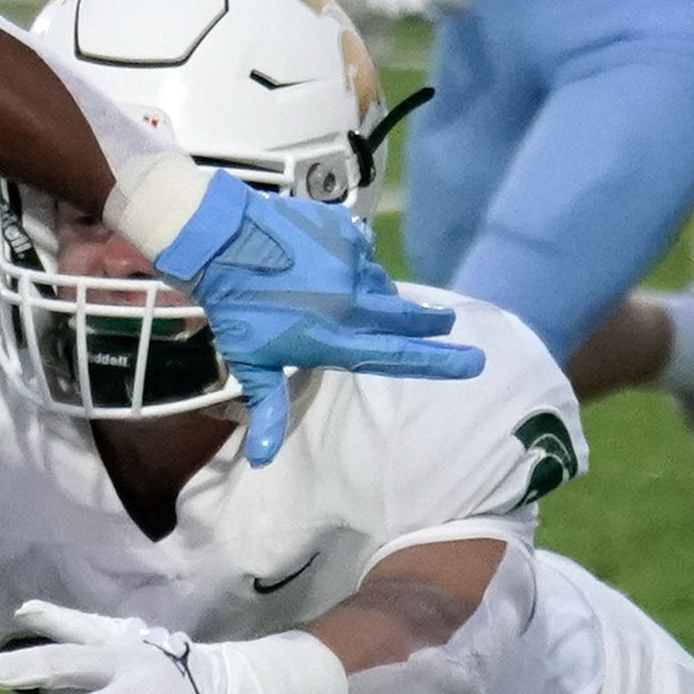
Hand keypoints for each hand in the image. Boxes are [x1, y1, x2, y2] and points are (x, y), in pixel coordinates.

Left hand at [157, 173, 475, 463]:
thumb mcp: (250, 363)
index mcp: (333, 340)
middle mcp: (350, 303)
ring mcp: (349, 264)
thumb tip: (261, 462)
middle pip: (406, 316)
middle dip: (429, 322)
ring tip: (344, 291)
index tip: (475, 361)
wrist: (218, 240)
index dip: (439, 361)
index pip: (397, 355)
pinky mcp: (344, 231)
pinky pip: (363, 249)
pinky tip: (329, 260)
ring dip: (373, 290)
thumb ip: (269, 409)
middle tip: (444, 322)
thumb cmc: (235, 309)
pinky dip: (352, 257)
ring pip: (380, 282)